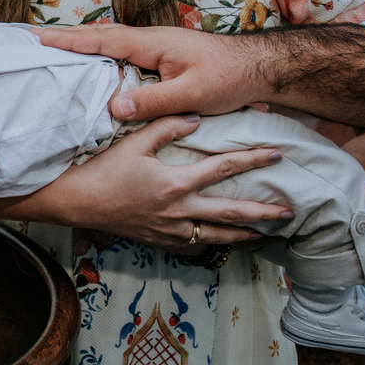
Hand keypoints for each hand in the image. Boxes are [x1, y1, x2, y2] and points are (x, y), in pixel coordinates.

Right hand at [0, 115, 290, 250]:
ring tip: (265, 236)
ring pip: (214, 236)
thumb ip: (166, 126)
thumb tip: (196, 118)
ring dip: (243, 236)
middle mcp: (177, 211)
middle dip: (262, 212)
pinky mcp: (156, 240)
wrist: (74, 202)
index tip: (276, 154)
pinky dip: (207, 246)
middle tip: (290, 211)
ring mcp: (168, 230)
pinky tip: (216, 244)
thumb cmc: (101, 170)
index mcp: (175, 183)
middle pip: (230, 213)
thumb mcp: (133, 142)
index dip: (252, 160)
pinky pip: (190, 247)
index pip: (224, 169)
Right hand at [34, 24, 260, 119]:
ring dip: (79, 42)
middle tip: (32, 38)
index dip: (69, 39)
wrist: (259, 68)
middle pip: (98, 34)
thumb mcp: (194, 94)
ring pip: (107, 41)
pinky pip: (118, 51)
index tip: (39, 38)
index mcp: (152, 44)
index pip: (102, 39)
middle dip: (65, 36)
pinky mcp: (158, 56)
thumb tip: (116, 108)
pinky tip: (88, 62)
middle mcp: (148, 40)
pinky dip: (97, 51)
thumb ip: (155, 101)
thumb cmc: (231, 78)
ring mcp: (153, 46)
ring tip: (50, 48)